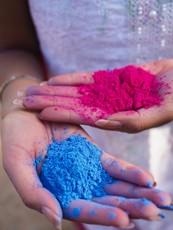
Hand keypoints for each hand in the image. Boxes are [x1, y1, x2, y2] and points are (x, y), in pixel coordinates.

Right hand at [1, 111, 170, 228]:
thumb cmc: (15, 140)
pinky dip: (131, 173)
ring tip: (161, 199)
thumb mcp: (16, 165)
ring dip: (139, 194)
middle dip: (131, 209)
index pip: (83, 211)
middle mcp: (76, 188)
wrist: (26, 112)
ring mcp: (88, 172)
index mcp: (57, 195)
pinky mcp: (96, 155)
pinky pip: (115, 166)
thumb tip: (56, 221)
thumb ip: (33, 193)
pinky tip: (147, 178)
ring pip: (116, 188)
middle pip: (106, 203)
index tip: (124, 220)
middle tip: (154, 214)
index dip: (102, 217)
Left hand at [24, 59, 172, 132]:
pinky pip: (88, 79)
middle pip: (74, 105)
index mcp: (116, 120)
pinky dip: (72, 79)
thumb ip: (129, 119)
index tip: (42, 113)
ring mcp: (109, 93)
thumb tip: (101, 122)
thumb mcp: (155, 114)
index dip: (63, 114)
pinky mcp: (112, 79)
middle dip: (52, 101)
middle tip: (27, 100)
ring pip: (77, 92)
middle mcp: (108, 108)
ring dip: (56, 90)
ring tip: (35, 89)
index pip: (84, 118)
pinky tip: (55, 79)